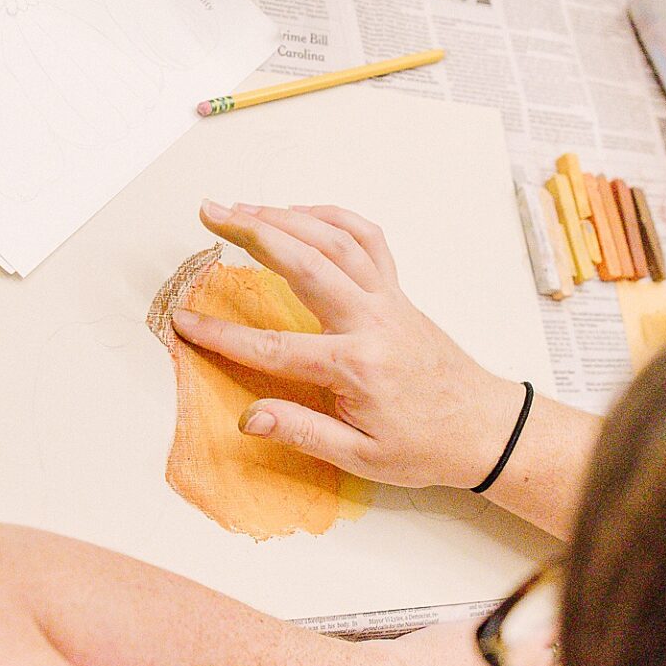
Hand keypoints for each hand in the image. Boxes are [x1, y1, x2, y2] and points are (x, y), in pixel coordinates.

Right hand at [171, 201, 524, 489]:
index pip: (274, 347)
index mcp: (357, 366)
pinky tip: (300, 212)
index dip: (222, 335)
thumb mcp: (362, 457)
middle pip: (305, 264)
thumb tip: (249, 418)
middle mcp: (372, 321)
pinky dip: (334, 217)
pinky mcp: (399, 292)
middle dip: (253, 233)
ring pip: (336, 241)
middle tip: (211, 213)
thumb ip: (303, 432)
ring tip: (241, 207)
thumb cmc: (424, 446)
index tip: (183, 321)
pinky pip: (368, 240)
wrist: (483, 427)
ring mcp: (389, 300)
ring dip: (287, 216)